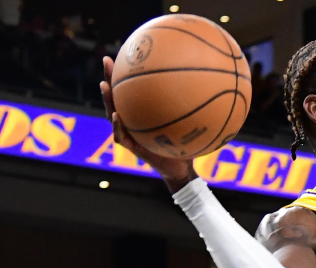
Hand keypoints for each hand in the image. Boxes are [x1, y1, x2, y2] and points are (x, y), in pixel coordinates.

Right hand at [100, 56, 196, 192]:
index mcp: (143, 112)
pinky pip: (121, 136)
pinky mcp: (132, 147)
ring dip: (108, 100)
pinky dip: (118, 126)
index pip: (133, 89)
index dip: (127, 71)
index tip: (125, 51)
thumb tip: (210, 84)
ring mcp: (130, 133)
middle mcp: (134, 120)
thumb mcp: (192, 123)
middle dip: (110, 78)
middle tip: (107, 61)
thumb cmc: (186, 144)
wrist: (181, 168)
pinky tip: (117, 115)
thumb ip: (194, 107)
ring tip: (105, 85)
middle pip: (118, 96)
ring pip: (113, 113)